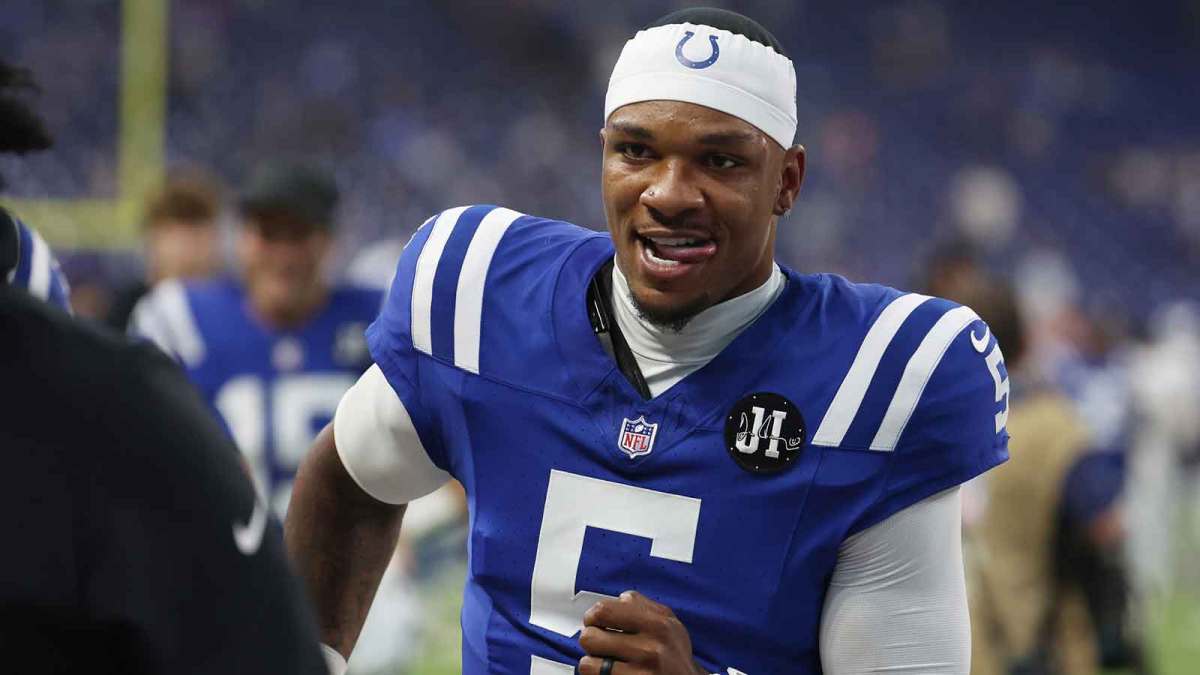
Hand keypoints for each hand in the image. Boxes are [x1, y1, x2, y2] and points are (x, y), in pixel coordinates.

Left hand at [577, 590, 706, 674]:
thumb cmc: (674, 656)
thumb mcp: (670, 624)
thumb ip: (643, 607)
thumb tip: (617, 600)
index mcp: (658, 625)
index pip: (604, 610)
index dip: (593, 616)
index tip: (595, 622)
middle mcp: (651, 649)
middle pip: (590, 636)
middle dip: (591, 640)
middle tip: (600, 644)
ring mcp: (641, 673)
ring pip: (588, 663)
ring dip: (593, 662)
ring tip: (606, 661)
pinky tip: (610, 673)